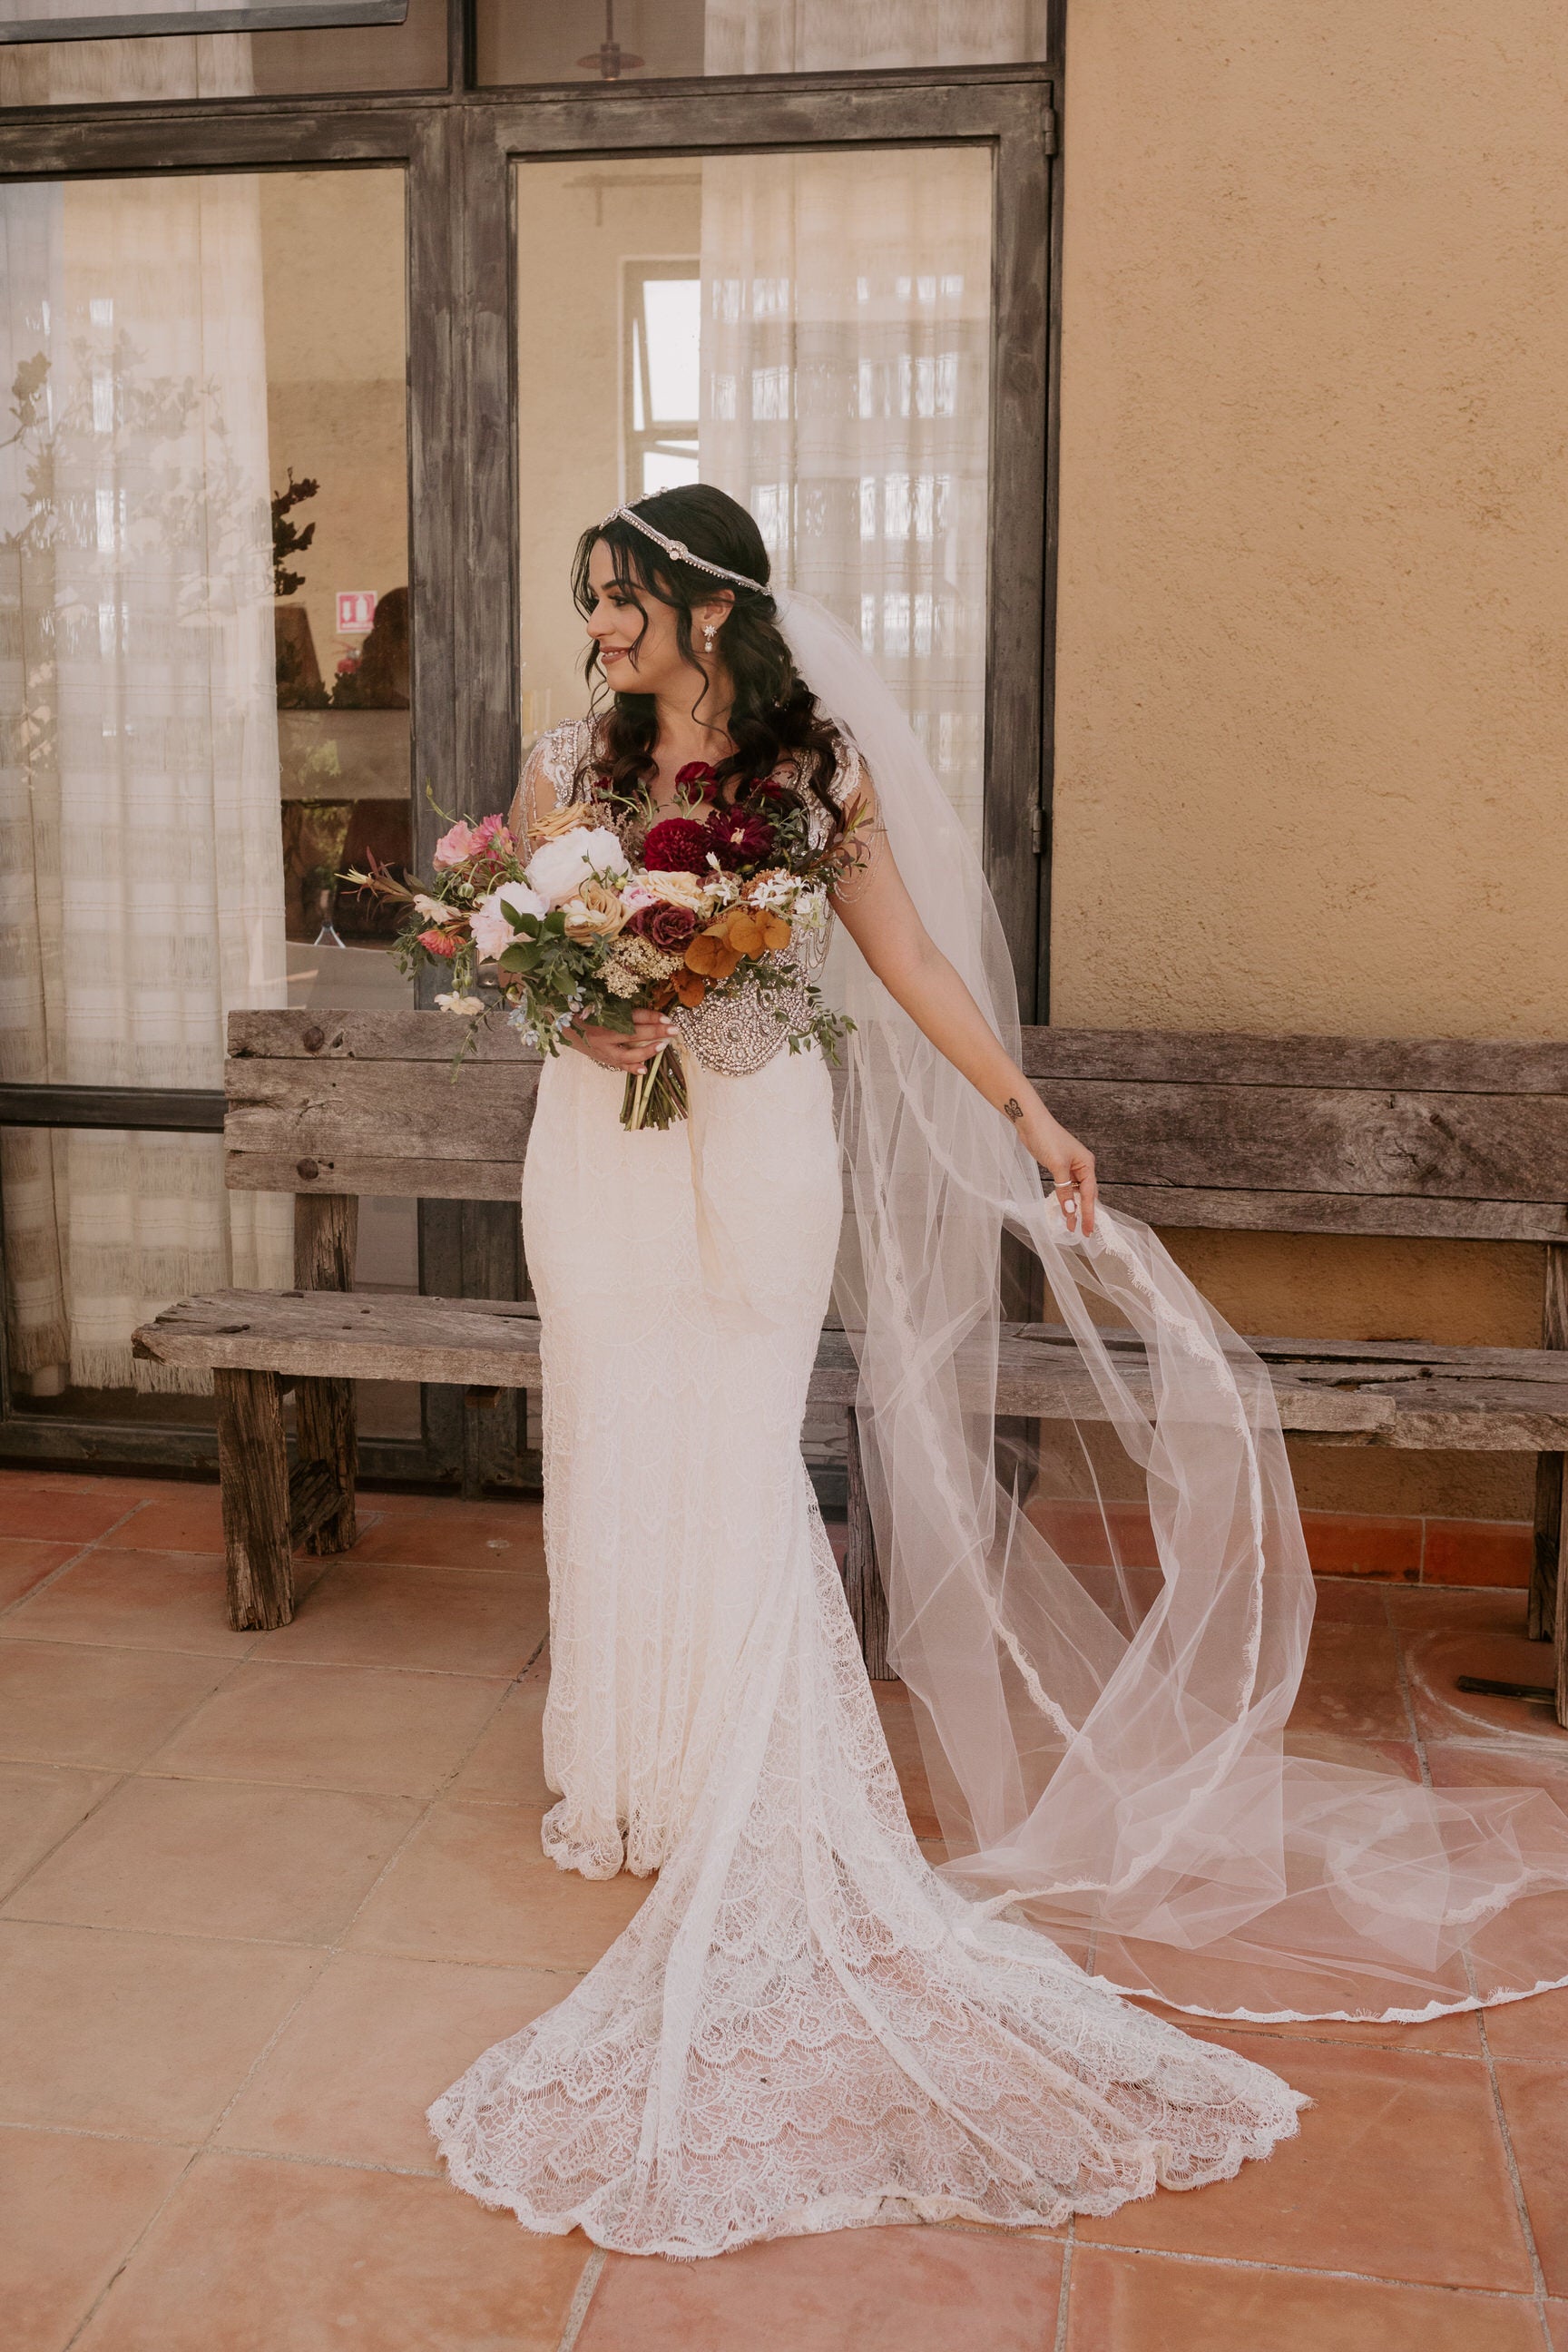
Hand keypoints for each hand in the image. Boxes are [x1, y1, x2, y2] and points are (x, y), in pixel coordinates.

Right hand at [562, 1006, 674, 1072]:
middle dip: (656, 1032)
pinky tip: (644, 1070)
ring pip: (627, 1054)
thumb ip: (623, 1007)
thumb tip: (650, 1013)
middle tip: (673, 1031)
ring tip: (662, 1046)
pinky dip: (632, 1068)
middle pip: (634, 1034)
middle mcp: (602, 1033)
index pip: (633, 1016)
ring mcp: (601, 1049)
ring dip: (647, 1051)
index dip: (652, 1017)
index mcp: (604, 1015)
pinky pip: (618, 1065)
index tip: (668, 1018)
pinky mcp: (601, 1058)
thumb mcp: (603, 1004)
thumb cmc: (586, 1010)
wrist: (562, 1023)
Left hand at [1016, 1101, 1096, 1235]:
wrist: (1031, 1123)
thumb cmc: (1047, 1139)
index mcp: (1087, 1165)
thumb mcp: (1057, 1167)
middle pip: (1086, 1194)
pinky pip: (1066, 1187)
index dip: (1089, 1213)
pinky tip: (1063, 1208)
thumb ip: (1064, 1190)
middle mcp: (1082, 1166)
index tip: (1088, 1229)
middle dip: (1084, 1213)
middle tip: (1083, 1232)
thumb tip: (1070, 1210)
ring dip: (1073, 1207)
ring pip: (1075, 1192)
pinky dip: (1065, 1198)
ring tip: (1070, 1225)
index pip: (1090, 1194)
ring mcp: (1071, 1166)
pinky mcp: (1059, 1166)